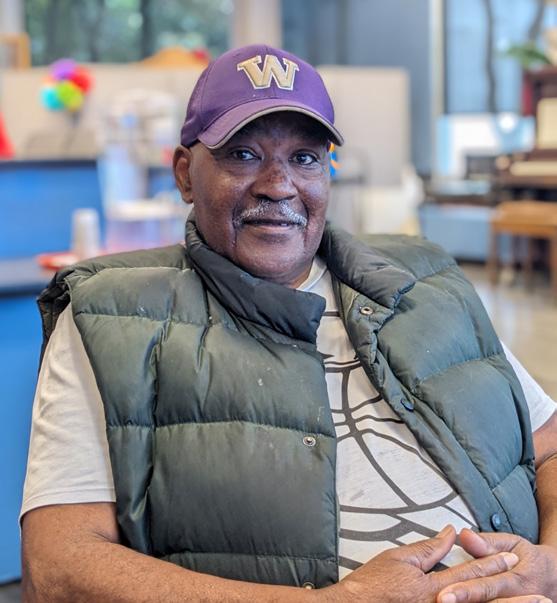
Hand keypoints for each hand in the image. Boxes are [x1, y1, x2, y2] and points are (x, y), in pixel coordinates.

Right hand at [321, 525, 518, 602]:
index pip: (470, 572)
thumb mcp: (399, 559)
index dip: (492, 563)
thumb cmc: (373, 584)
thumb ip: (428, 549)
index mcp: (434, 587)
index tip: (512, 557)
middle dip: (513, 599)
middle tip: (540, 596)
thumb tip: (450, 534)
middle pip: (483, 602)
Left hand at [436, 528, 556, 602]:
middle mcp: (518, 598)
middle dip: (463, 602)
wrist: (556, 580)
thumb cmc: (529, 560)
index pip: (487, 586)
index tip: (442, 593)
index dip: (464, 590)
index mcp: (517, 580)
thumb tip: (464, 535)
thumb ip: (488, 543)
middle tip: (441, 601)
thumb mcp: (513, 545)